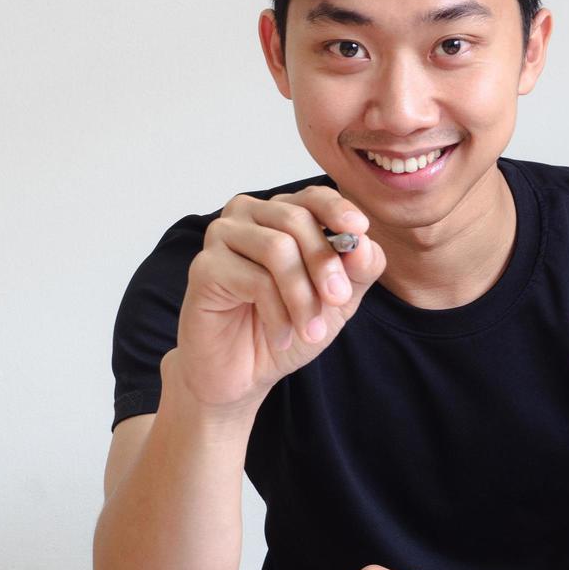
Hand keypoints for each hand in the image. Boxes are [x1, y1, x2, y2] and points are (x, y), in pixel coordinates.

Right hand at [174, 185, 385, 415]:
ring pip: (277, 248)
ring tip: (310, 331)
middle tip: (338, 301)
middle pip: (296, 220)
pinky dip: (277, 314)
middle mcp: (248, 215)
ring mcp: (222, 237)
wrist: (244, 373)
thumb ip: (357, 270)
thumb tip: (364, 243)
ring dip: (301, 297)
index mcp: (281, 214)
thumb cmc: (287, 326)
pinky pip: (253, 279)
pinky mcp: (204, 267)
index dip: (337, 210)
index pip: (312, 197)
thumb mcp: (337, 300)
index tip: (360, 230)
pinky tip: (281, 337)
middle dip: (324, 265)